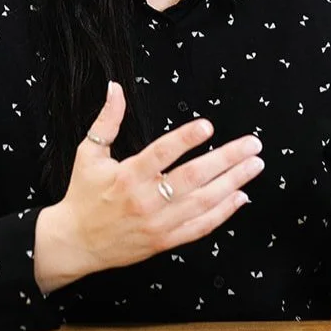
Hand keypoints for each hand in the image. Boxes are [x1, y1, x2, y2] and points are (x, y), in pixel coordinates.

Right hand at [33, 81, 264, 292]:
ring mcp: (158, 223)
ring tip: (254, 165)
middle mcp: (146, 200)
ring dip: (233, 183)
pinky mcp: (164, 241)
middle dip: (226, 159)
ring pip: (203, 202)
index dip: (186, 139)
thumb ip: (106, 121)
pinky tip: (241, 197)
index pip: (161, 154)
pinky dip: (223, 214)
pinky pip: (200, 228)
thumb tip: (115, 88)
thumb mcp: (88, 153)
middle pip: (192, 177)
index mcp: (127, 176)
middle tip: (252, 144)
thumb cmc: (83, 194)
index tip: (208, 126)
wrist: (75, 242)